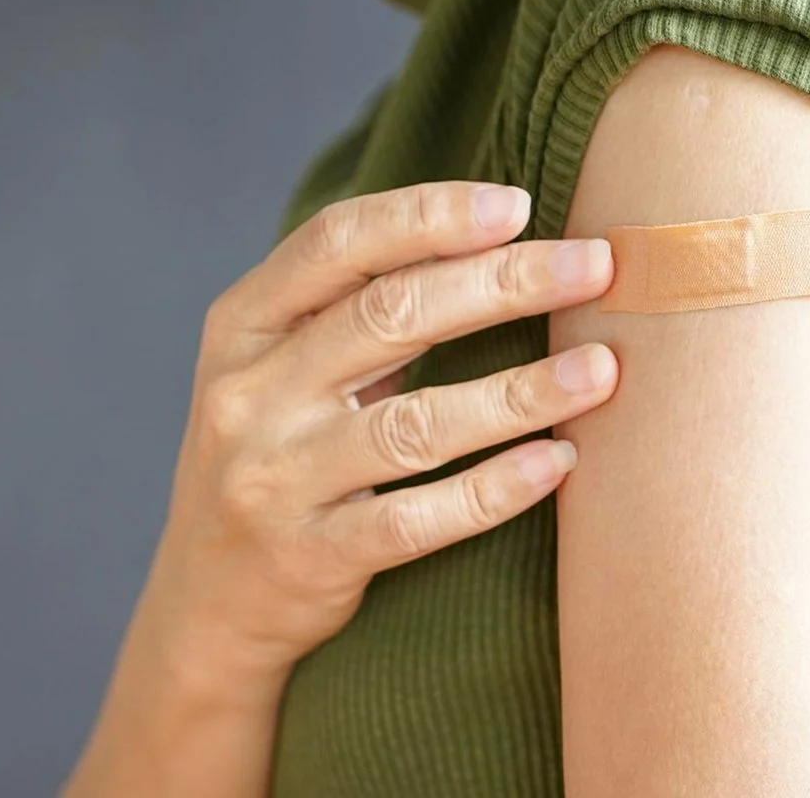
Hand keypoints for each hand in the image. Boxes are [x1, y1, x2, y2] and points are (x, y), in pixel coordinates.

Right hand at [135, 180, 617, 692]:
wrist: (207, 604)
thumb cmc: (279, 455)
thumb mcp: (283, 367)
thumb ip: (358, 305)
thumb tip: (502, 236)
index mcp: (242, 325)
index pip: (338, 242)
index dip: (430, 215)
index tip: (521, 205)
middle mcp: (249, 395)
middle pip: (390, 316)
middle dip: (505, 282)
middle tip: (597, 266)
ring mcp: (273, 481)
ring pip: (415, 424)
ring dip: (521, 392)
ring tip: (602, 369)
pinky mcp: (309, 558)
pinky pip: (418, 519)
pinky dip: (496, 489)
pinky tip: (560, 462)